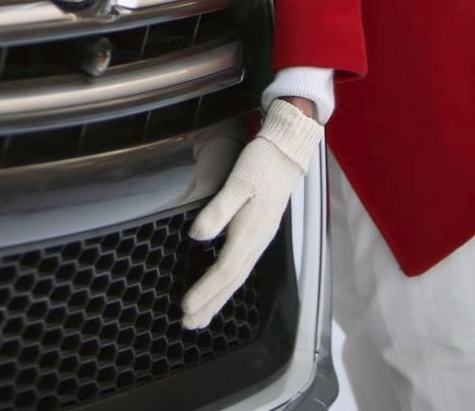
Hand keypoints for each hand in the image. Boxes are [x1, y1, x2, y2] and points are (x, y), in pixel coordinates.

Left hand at [181, 98, 322, 328]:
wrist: (288, 151)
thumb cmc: (261, 164)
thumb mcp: (237, 182)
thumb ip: (218, 210)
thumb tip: (197, 236)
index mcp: (251, 233)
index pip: (224, 271)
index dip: (205, 291)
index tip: (186, 308)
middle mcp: (257, 242)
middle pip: (231, 281)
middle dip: (210, 304)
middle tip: (188, 323)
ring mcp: (259, 239)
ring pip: (236, 276)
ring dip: (217, 296)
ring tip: (199, 314)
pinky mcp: (258, 232)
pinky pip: (240, 265)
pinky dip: (226, 281)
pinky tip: (218, 285)